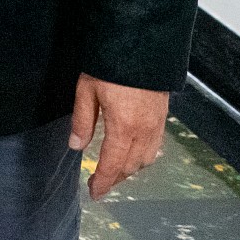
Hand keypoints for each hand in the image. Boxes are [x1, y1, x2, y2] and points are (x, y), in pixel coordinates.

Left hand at [69, 72, 168, 198]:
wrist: (142, 46)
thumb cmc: (111, 66)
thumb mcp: (87, 90)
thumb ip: (82, 121)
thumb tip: (76, 146)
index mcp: (124, 127)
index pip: (112, 165)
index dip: (103, 182)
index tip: (94, 193)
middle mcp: (144, 131)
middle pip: (130, 167)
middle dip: (115, 179)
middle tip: (99, 184)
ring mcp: (157, 125)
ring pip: (146, 160)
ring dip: (129, 170)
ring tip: (113, 173)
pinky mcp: (163, 118)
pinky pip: (155, 148)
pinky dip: (143, 158)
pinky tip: (132, 155)